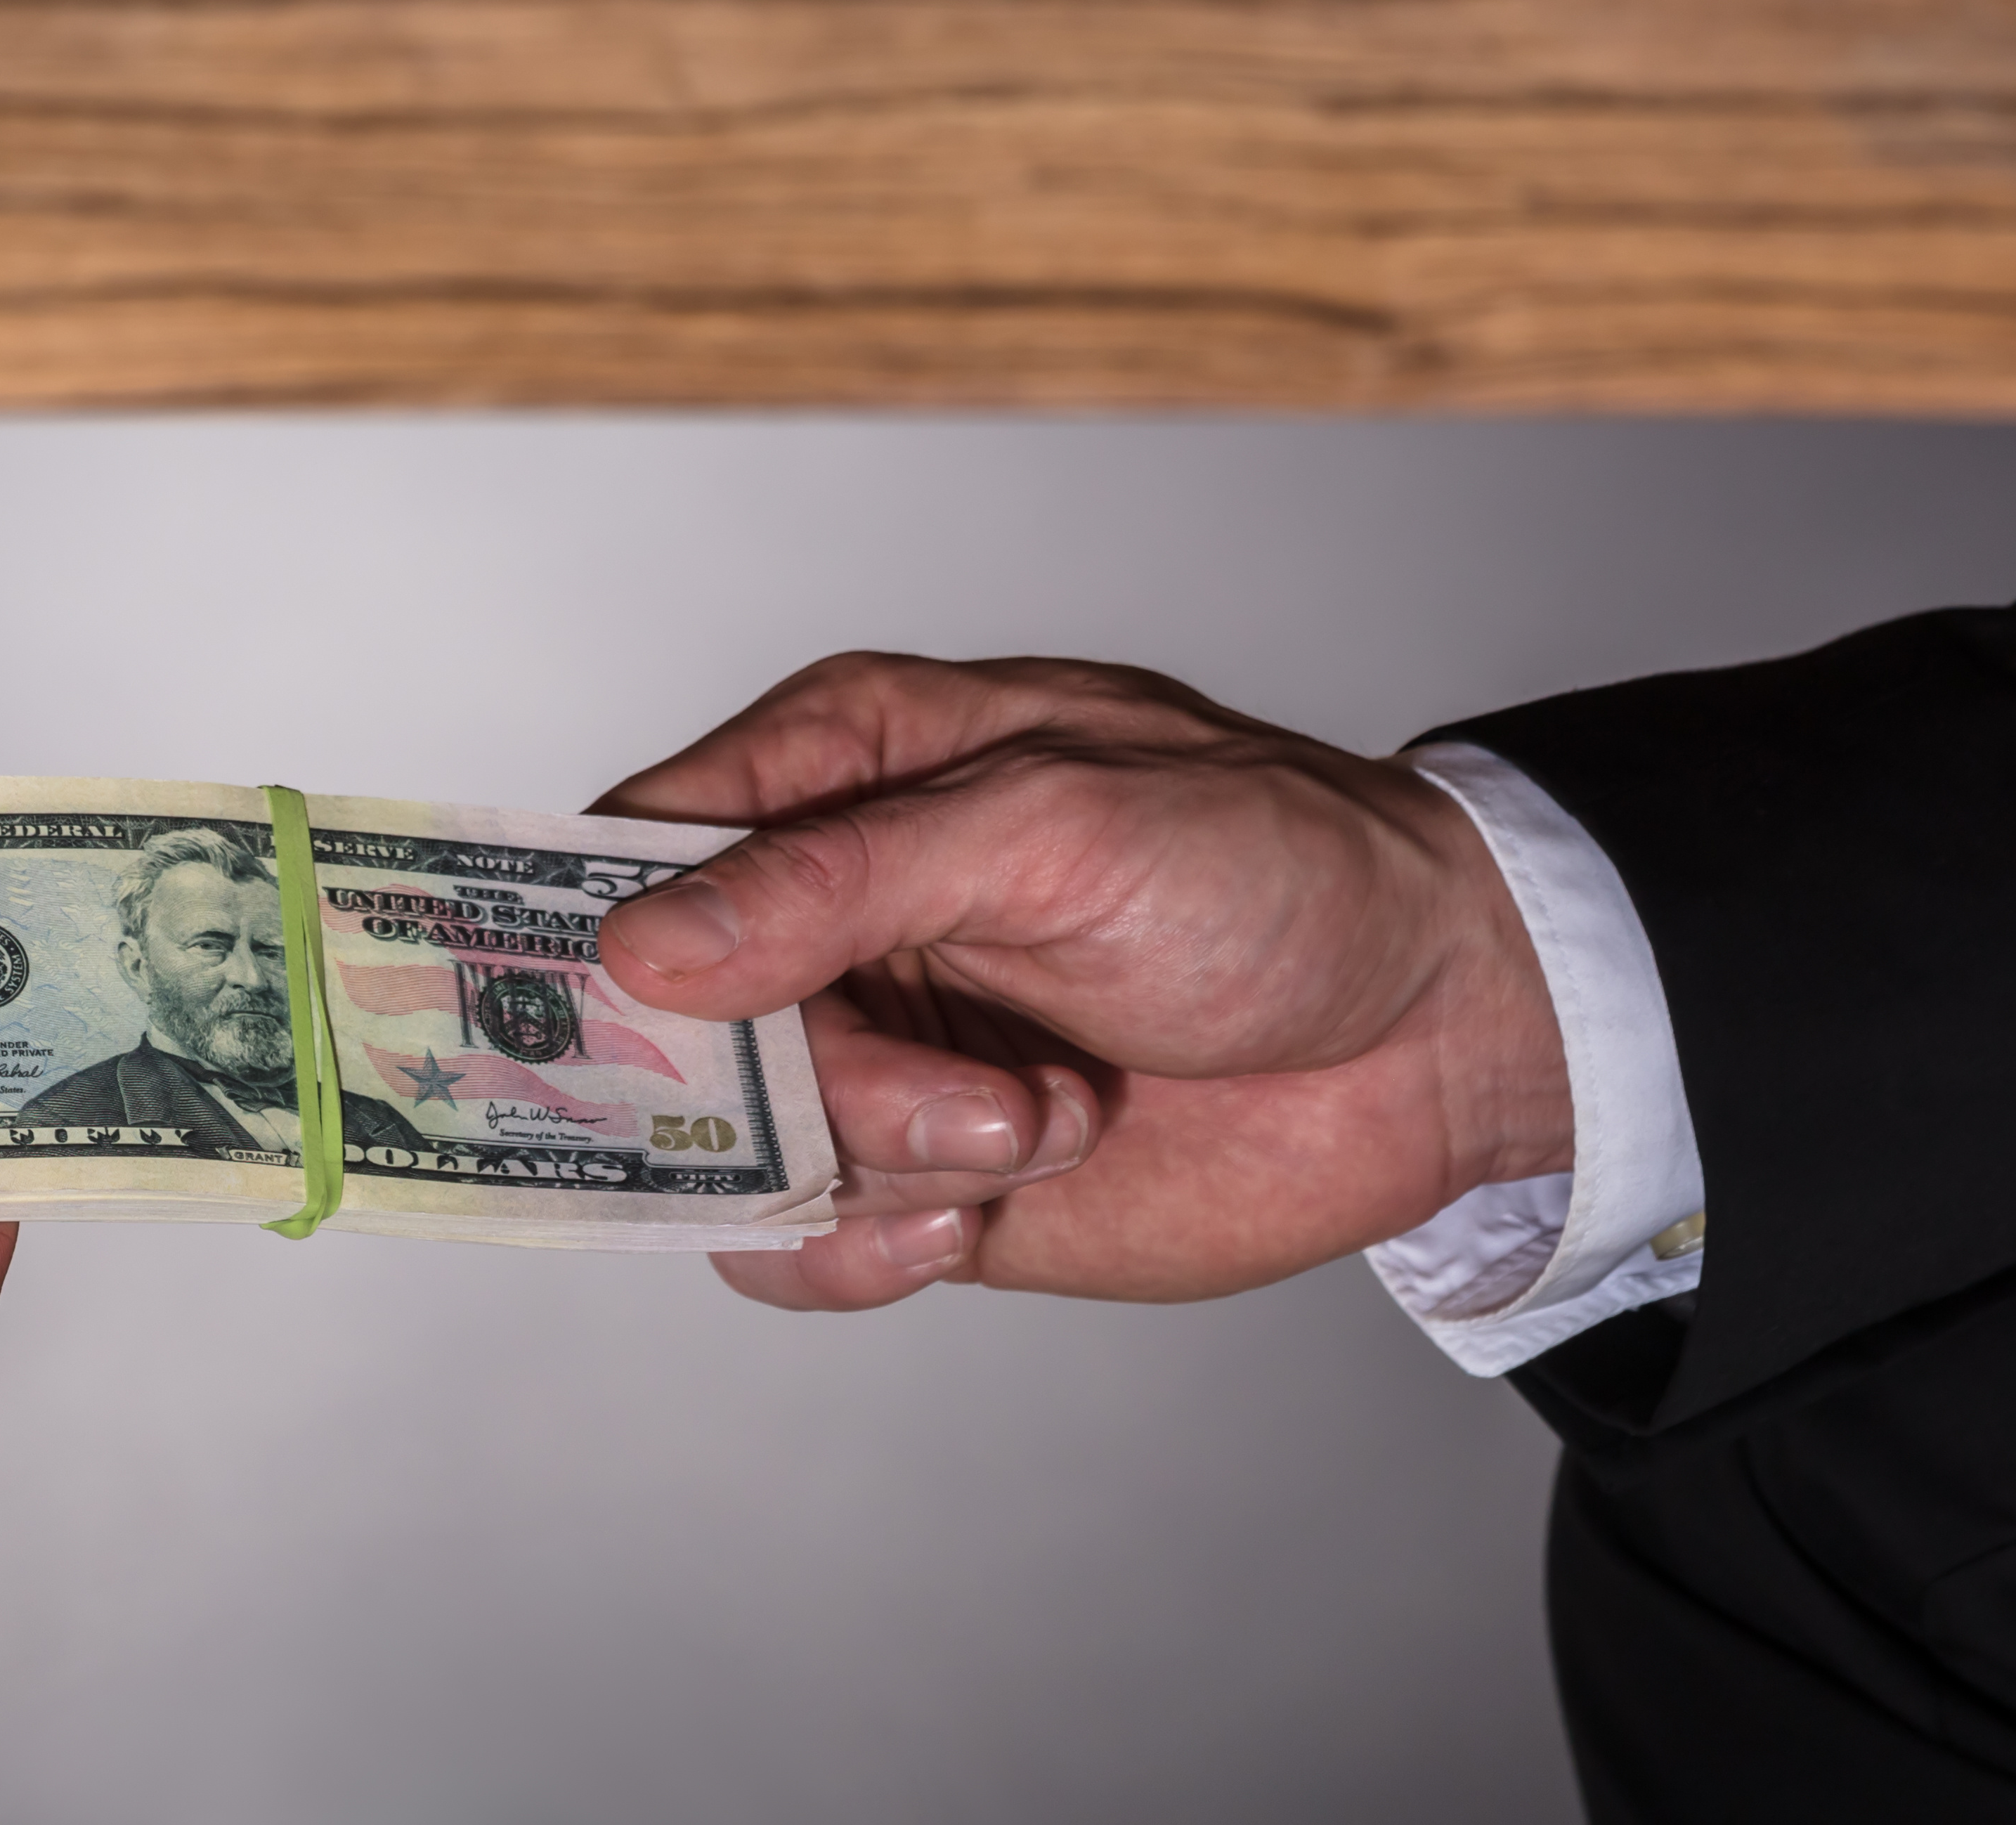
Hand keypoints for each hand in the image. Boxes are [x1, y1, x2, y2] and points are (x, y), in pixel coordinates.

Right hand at [591, 654, 1570, 1316]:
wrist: (1434, 1032)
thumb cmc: (1270, 867)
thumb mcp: (1056, 824)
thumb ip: (842, 881)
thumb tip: (645, 943)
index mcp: (841, 767)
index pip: (633, 840)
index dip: (581, 928)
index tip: (584, 1011)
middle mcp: (832, 910)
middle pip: (672, 1022)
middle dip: (805, 1079)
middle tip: (963, 1093)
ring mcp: (871, 1047)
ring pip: (739, 1143)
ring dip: (875, 1161)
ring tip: (1034, 1126)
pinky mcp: (922, 1171)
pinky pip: (798, 1240)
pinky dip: (863, 1249)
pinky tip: (975, 1218)